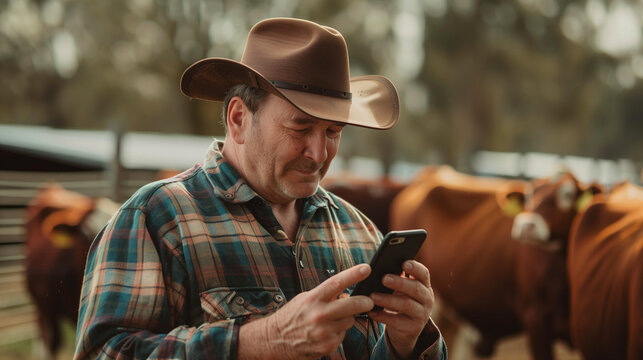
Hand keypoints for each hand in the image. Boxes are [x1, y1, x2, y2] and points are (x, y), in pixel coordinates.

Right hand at [238, 264, 373, 359]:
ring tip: (332, 320)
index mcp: (313, 299)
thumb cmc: (292, 316)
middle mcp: (319, 315)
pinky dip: (338, 333)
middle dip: (365, 302)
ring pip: (349, 321)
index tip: (366, 269)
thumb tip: (346, 294)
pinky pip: (342, 335)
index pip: (336, 283)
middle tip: (369, 301)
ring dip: (346, 319)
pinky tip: (325, 332)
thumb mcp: (305, 299)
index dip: (353, 275)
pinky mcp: (327, 346)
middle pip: (352, 305)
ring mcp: (324, 332)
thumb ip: (325, 295)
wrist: (274, 339)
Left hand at [367, 260, 433, 358]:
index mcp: (424, 285)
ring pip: (407, 305)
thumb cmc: (400, 301)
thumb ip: (396, 277)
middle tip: (384, 278)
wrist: (405, 329)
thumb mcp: (401, 290)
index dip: (415, 267)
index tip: (404, 263)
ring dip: (388, 300)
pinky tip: (371, 312)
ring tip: (373, 296)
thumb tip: (379, 266)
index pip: (423, 273)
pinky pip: (397, 321)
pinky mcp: (412, 328)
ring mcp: (422, 315)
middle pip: (416, 288)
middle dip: (400, 282)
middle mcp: (427, 299)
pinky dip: (382, 316)